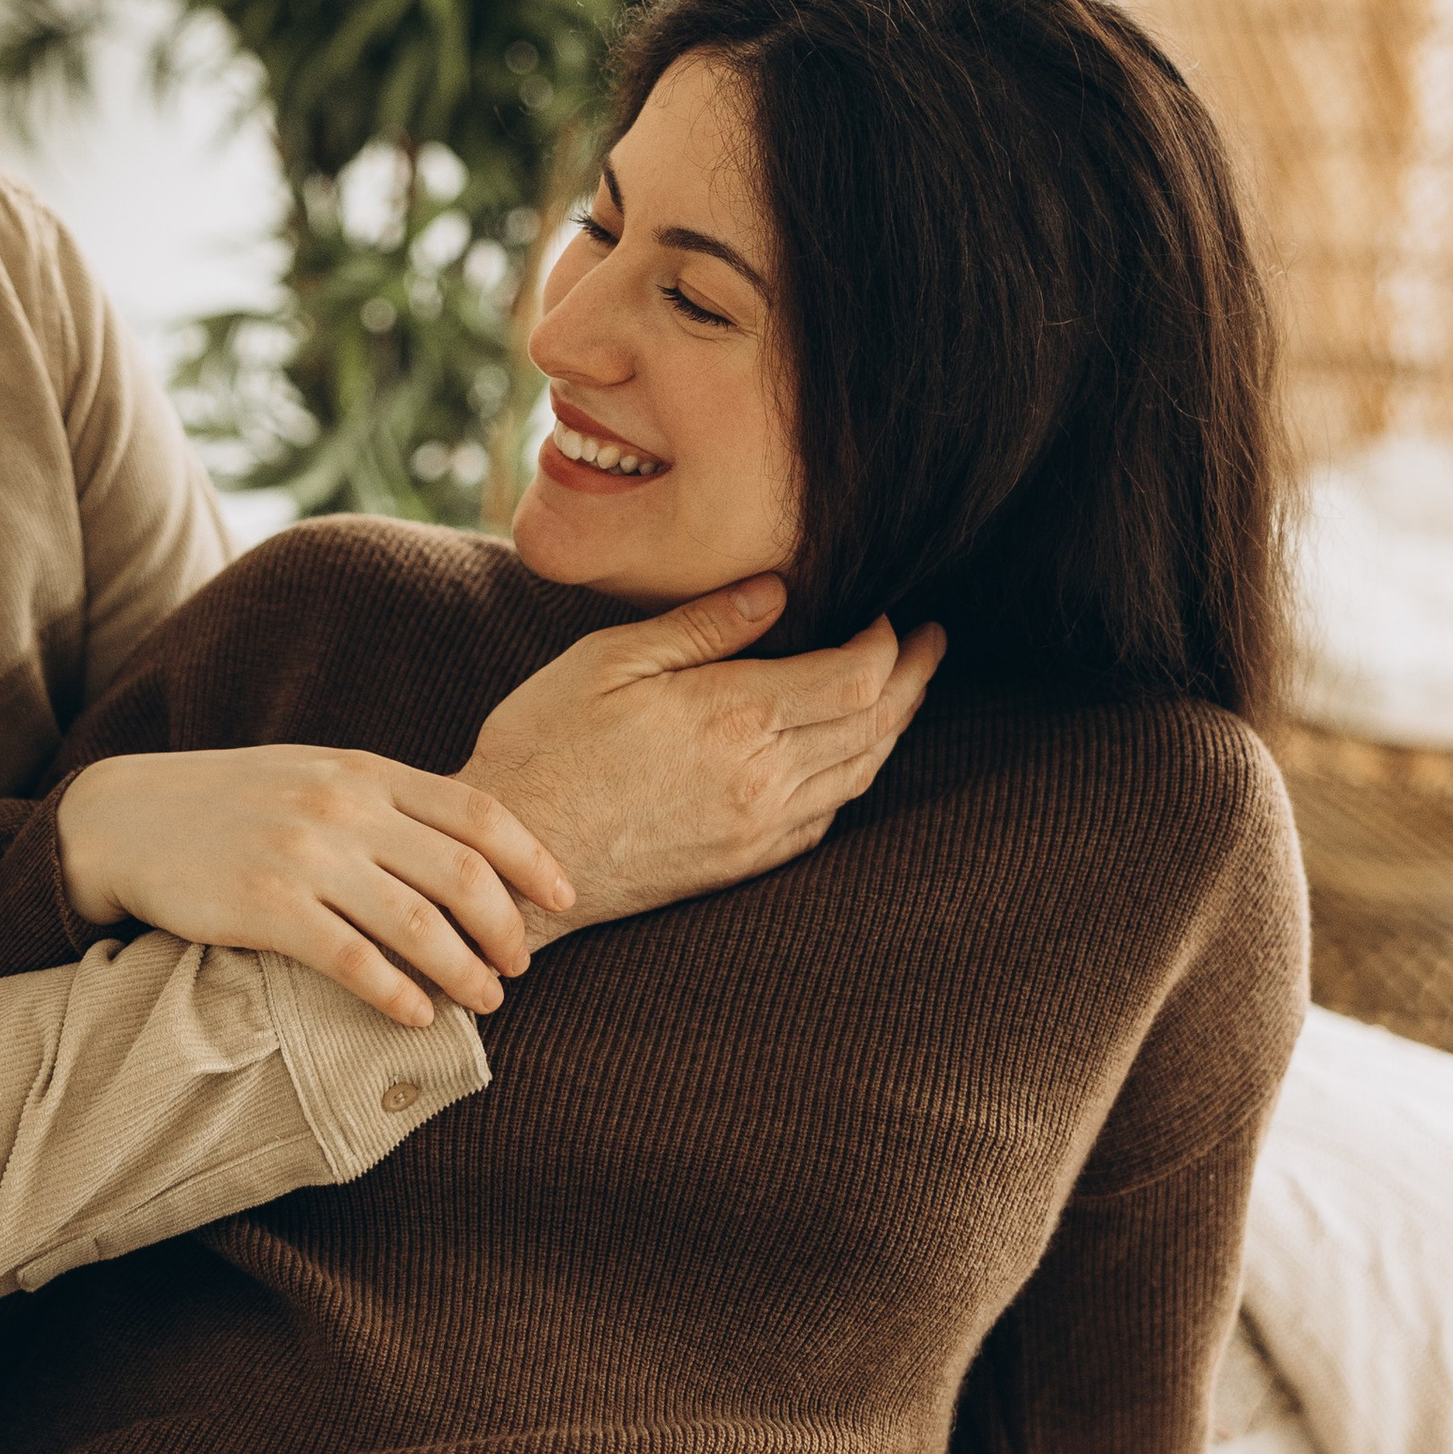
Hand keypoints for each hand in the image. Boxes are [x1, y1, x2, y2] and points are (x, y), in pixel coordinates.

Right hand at [55, 745, 576, 1032]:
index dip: (533, 859)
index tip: (565, 899)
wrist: (127, 816)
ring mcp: (303, 854)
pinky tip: (416, 1014)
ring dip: (464, 971)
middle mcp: (342, 806)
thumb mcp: (316, 776)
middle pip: (461, 873)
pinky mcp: (264, 904)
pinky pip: (352, 959)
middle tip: (519, 966)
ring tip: (485, 1001)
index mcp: (365, 771)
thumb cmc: (234, 804)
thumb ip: (386, 803)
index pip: (478, 810)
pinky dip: (396, 993)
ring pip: (417, 923)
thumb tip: (468, 853)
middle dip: (506, 928)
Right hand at [459, 576, 945, 937]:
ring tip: (909, 690)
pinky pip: (827, 819)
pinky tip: (852, 757)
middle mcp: (764, 778)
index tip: (890, 613)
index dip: (888, 641)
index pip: (857, 674)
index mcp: (735, 717)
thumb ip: (700, 626)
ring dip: (894, 727)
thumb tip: (776, 590)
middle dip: (914, 677)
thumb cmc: (544, 747)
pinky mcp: (743, 863)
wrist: (517, 863)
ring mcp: (759, 828)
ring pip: (860, 773)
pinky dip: (854, 779)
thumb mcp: (609, 662)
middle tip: (935, 642)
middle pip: (877, 724)